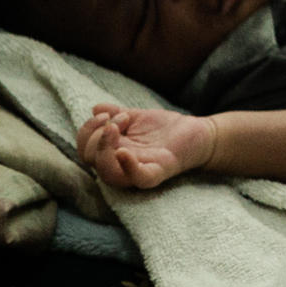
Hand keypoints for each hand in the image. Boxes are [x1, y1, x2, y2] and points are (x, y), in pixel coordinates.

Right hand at [78, 103, 217, 189]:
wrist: (199, 133)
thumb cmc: (166, 129)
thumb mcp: (138, 117)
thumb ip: (117, 113)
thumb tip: (95, 107)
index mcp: (114, 151)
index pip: (85, 150)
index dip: (87, 130)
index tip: (106, 114)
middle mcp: (122, 164)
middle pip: (91, 161)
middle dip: (96, 134)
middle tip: (120, 119)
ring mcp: (140, 169)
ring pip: (109, 174)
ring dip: (104, 149)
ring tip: (115, 128)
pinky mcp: (159, 172)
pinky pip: (139, 178)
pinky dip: (129, 168)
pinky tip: (124, 151)